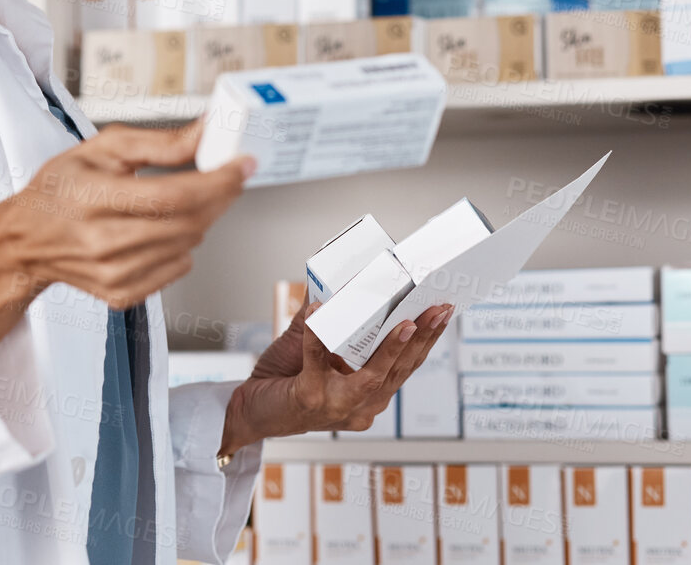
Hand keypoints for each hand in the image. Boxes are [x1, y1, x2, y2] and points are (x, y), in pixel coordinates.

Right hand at [0, 120, 253, 351]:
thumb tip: (206, 132)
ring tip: (179, 200)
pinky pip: (177, 268)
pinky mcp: (121, 295)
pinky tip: (160, 229)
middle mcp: (102, 242)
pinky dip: (181, 246)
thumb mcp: (103, 148)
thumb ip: (160, 142)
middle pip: (188, 223)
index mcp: (94, 198)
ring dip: (199, 219)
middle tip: (224, 176)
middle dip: (218, 196)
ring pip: (189, 245)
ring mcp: (112, 274)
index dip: (217, 181)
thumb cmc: (59, 189)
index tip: (241, 165)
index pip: (174, 196)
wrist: (26, 239)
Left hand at [217, 299, 454, 457]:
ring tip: (406, 321)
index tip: (444, 310)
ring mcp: (337, 406)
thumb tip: (339, 278)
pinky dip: (318, 335)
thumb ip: (327, 318)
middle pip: (400, 371)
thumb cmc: (282, 381)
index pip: (407, 366)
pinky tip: (321, 310)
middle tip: (439, 307)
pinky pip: (316, 363)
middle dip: (422, 338)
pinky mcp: (309, 399)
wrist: (246, 412)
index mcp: (369, 394)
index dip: (427, 340)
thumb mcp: (310, 345)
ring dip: (392, 348)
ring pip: (374, 376)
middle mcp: (360, 405)